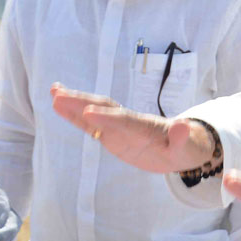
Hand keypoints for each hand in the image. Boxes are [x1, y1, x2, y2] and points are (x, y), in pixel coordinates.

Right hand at [50, 84, 215, 173]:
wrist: (183, 144)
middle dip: (82, 103)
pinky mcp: (111, 133)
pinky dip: (73, 116)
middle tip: (59, 95)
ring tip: (53, 92)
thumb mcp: (187, 147)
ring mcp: (119, 126)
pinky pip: (89, 125)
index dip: (107, 118)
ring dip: (74, 104)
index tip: (88, 113)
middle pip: (104, 110)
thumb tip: (183, 126)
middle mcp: (129, 121)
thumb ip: (182, 139)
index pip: (125, 121)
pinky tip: (56, 105)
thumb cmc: (186, 147)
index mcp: (146, 126)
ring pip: (94, 112)